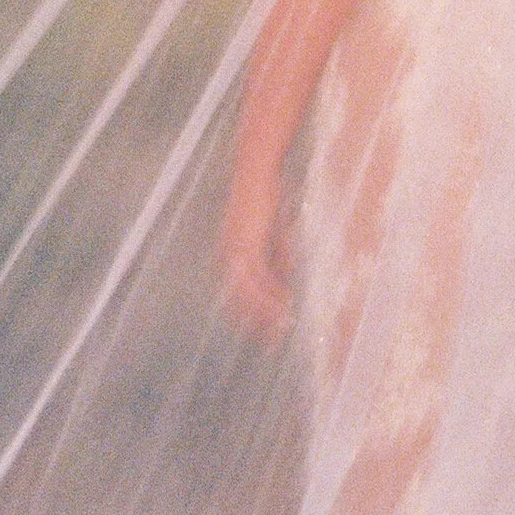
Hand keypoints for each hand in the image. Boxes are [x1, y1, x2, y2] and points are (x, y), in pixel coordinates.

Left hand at [221, 175, 294, 339]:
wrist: (258, 173)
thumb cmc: (265, 198)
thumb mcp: (275, 232)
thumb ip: (278, 256)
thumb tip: (286, 277)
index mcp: (231, 255)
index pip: (239, 294)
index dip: (253, 314)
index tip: (267, 331)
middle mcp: (228, 257)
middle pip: (240, 300)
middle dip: (257, 322)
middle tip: (271, 340)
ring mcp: (235, 251)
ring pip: (248, 292)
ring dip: (266, 311)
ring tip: (280, 327)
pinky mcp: (246, 244)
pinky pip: (259, 276)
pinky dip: (271, 292)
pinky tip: (283, 304)